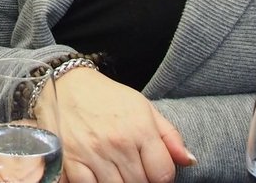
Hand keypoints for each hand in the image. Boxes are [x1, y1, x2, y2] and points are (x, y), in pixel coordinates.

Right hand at [39, 69, 194, 182]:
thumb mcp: (143, 107)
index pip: (163, 174)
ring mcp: (93, 154)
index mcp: (140, 128)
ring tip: (117, 171)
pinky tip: (98, 176)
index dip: (161, 177)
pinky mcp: (70, 160)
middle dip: (141, 180)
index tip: (153, 171)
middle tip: (133, 169)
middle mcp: (118, 143)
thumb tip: (189, 161)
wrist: (66, 82)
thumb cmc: (106, 96)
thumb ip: (169, 135)